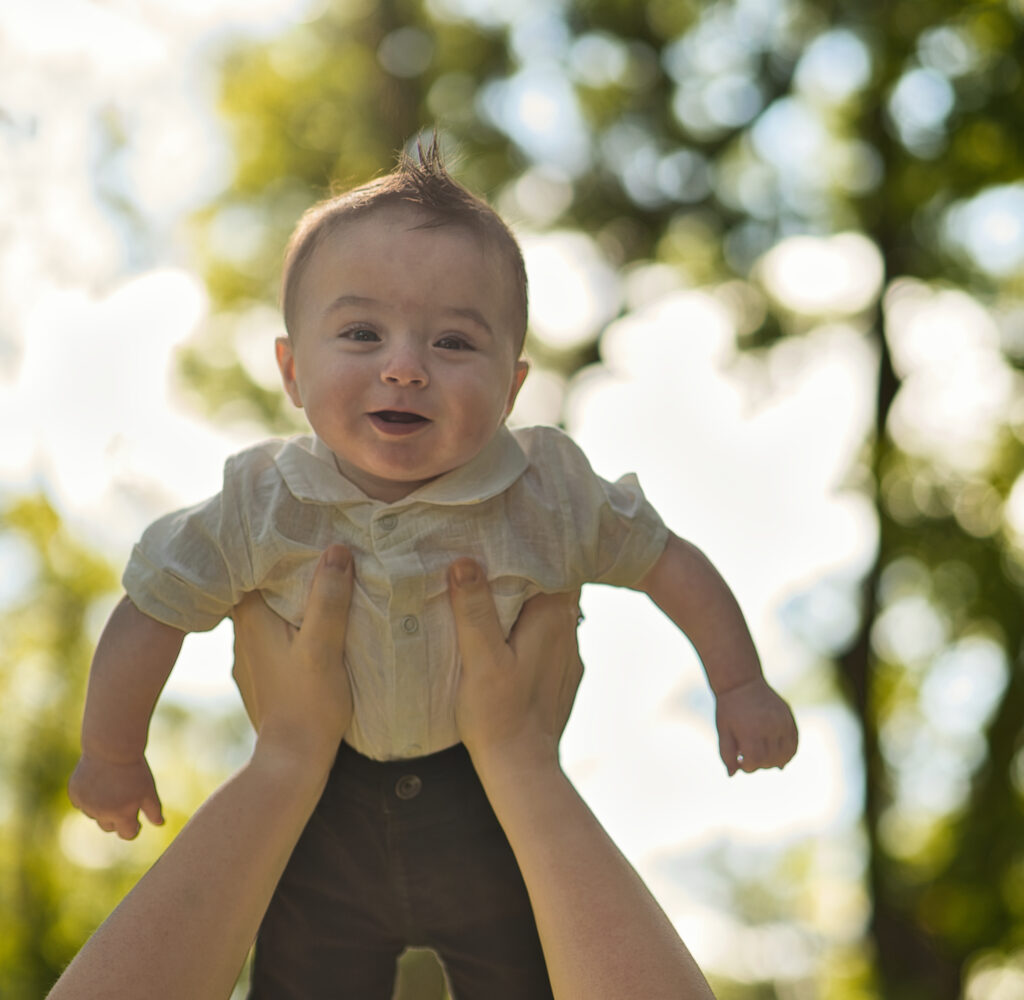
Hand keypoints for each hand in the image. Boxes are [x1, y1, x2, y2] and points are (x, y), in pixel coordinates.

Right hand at [68, 753, 163, 839]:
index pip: (127, 834)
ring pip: (94, 815)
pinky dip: (89, 797)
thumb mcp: (148, 789)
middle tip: (124, 798)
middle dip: (117, 818)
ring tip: (112, 786)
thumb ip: (154, 810)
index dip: (133, 827)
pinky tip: (97, 782)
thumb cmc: (134, 769)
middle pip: (109, 827)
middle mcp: (101, 813)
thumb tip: (160, 824)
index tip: (137, 820)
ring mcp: (86, 805)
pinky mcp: (74, 794)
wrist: (112, 747)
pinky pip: (82, 804)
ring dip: (102, 807)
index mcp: (122, 815)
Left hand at [231, 545, 353, 762]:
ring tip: (315, 578)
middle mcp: (241, 631)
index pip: (252, 564)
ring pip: (265, 609)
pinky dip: (286, 620)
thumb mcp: (324, 646)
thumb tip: (337, 548)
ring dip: (285, 595)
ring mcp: (247, 654)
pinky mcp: (260, 672)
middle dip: (282, 567)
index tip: (299, 527)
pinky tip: (306, 622)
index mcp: (252, 616)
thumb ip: (329, 598)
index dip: (273, 545)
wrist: (292, 758)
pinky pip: (270, 632)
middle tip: (313, 545)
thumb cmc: (310, 702)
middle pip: (259, 584)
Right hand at [448, 558, 582, 770]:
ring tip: (501, 580)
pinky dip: (534, 623)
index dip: (532, 543)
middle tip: (496, 546)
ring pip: (555, 608)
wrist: (523, 768)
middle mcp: (569, 630)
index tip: (507, 526)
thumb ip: (475, 610)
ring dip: (532, 594)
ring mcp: (569, 653)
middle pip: (555, 581)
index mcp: (552, 617)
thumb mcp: (480, 660)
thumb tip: (465, 561)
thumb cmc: (497, 715)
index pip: (554, 562)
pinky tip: (512, 628)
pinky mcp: (563, 673)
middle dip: (531, 565)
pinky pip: (551, 634)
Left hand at [715, 677, 797, 775]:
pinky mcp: (789, 718)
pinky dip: (788, 753)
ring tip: (763, 754)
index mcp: (751, 730)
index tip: (741, 760)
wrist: (742, 682)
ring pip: (786, 754)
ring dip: (775, 761)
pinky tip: (777, 754)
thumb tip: (732, 775)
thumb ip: (726, 754)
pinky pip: (794, 743)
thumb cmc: (728, 709)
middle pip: (771, 760)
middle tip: (750, 756)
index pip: (755, 761)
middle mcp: (770, 726)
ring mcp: (782, 722)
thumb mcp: (723, 731)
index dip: (748, 767)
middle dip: (759, 764)